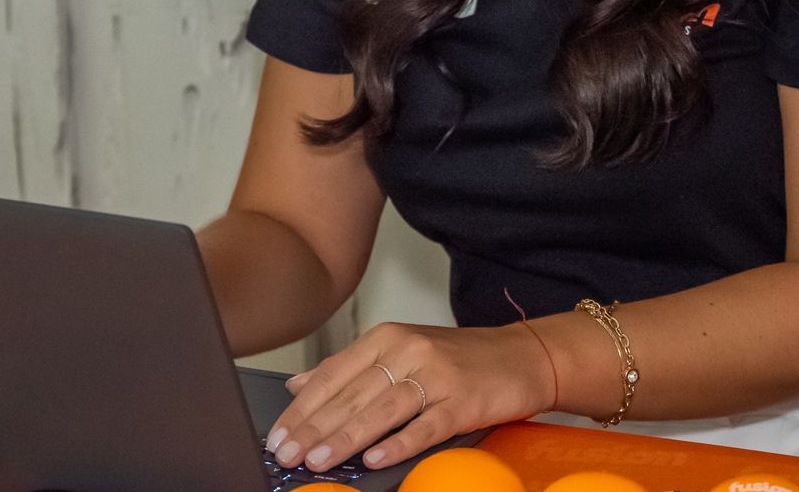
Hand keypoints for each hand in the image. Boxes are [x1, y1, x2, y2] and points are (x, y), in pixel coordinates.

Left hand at [265, 320, 556, 473]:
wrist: (521, 356)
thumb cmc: (458, 358)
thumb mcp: (401, 351)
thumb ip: (350, 368)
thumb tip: (299, 385)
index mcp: (387, 337)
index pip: (333, 375)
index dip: (302, 408)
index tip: (277, 435)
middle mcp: (409, 350)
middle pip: (352, 394)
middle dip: (314, 428)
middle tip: (286, 454)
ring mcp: (437, 374)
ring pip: (382, 409)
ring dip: (346, 437)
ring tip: (318, 460)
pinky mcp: (463, 400)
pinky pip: (426, 425)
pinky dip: (399, 443)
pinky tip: (375, 458)